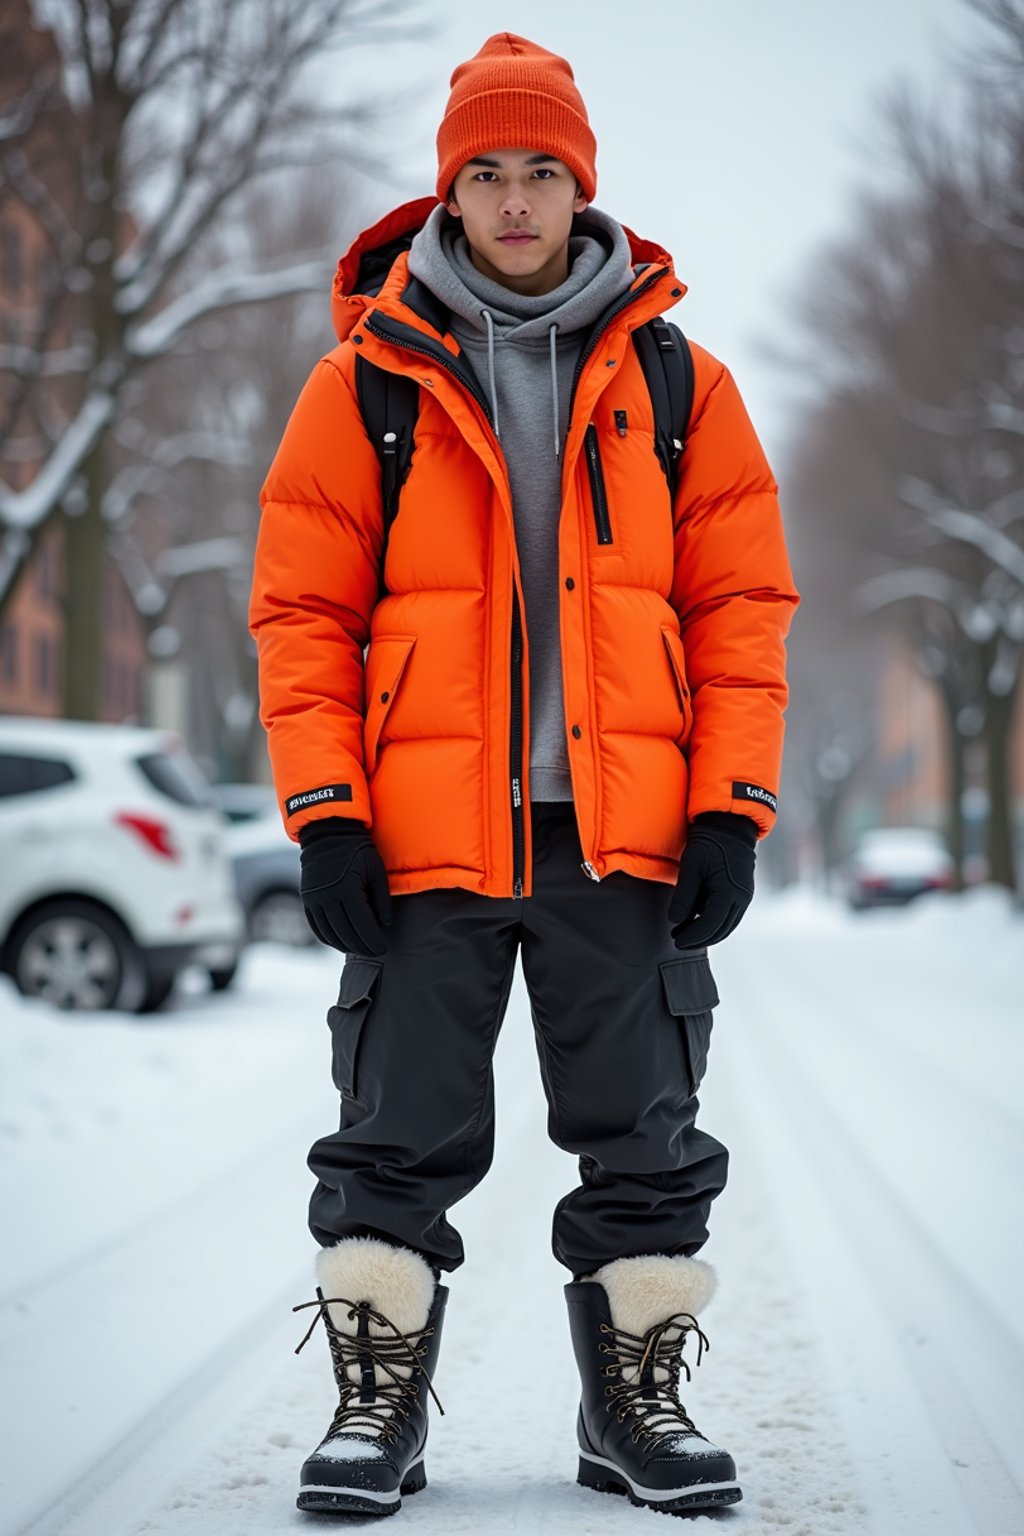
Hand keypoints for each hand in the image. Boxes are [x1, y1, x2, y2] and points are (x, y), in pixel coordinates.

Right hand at [298, 816, 392, 954]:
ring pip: (330, 933)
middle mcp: (328, 897)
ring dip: (345, 945)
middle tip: (375, 953)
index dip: (373, 941)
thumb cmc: (357, 851)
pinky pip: (316, 926)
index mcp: (348, 889)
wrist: (327, 834)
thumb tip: (384, 924)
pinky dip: (328, 938)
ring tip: (360, 949)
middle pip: (346, 933)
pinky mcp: (307, 899)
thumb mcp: (376, 870)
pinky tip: (340, 942)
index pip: (363, 925)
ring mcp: (314, 899)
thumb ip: (381, 898)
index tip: (383, 949)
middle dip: (362, 947)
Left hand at [668, 812, 757, 948]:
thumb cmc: (709, 844)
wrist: (729, 827)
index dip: (693, 936)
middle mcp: (741, 898)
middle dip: (699, 939)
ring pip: (727, 926)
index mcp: (729, 892)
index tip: (676, 941)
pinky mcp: (742, 893)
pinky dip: (714, 923)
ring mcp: (744, 896)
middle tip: (678, 940)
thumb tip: (675, 920)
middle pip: (721, 930)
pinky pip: (730, 916)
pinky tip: (697, 920)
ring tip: (684, 932)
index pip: (710, 925)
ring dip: (707, 933)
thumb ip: (684, 895)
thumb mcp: (691, 867)